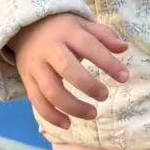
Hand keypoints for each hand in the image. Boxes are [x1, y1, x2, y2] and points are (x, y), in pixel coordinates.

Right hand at [11, 14, 128, 129]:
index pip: (90, 47)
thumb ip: (104, 36)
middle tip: (105, 96)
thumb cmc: (62, 29)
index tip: (124, 78)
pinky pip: (37, 101)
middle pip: (67, 69)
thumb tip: (124, 48)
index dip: (108, 63)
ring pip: (51, 90)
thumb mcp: (83, 25)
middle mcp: (50, 49)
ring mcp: (36, 66)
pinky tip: (68, 124)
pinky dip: (51, 116)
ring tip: (93, 114)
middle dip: (88, 85)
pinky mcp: (27, 80)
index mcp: (67, 33)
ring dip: (72, 106)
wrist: (25, 28)